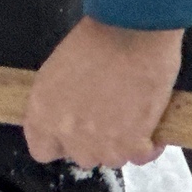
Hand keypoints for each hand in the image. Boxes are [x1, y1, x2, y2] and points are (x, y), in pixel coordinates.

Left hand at [22, 17, 182, 169]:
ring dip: (121, 143)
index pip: (42, 150)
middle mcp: (68, 135)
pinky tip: (149, 125)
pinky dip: (148, 144)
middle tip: (106, 116)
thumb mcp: (56, 72)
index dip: (59, 141)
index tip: (72, 129)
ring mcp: (101, 144)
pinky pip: (140, 157)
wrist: (130, 34)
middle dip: (93, 141)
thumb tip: (65, 118)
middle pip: (80, 156)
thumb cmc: (93, 42)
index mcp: (42, 114)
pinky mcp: (134, 145)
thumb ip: (55, 103)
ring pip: (111, 158)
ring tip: (129, 114)